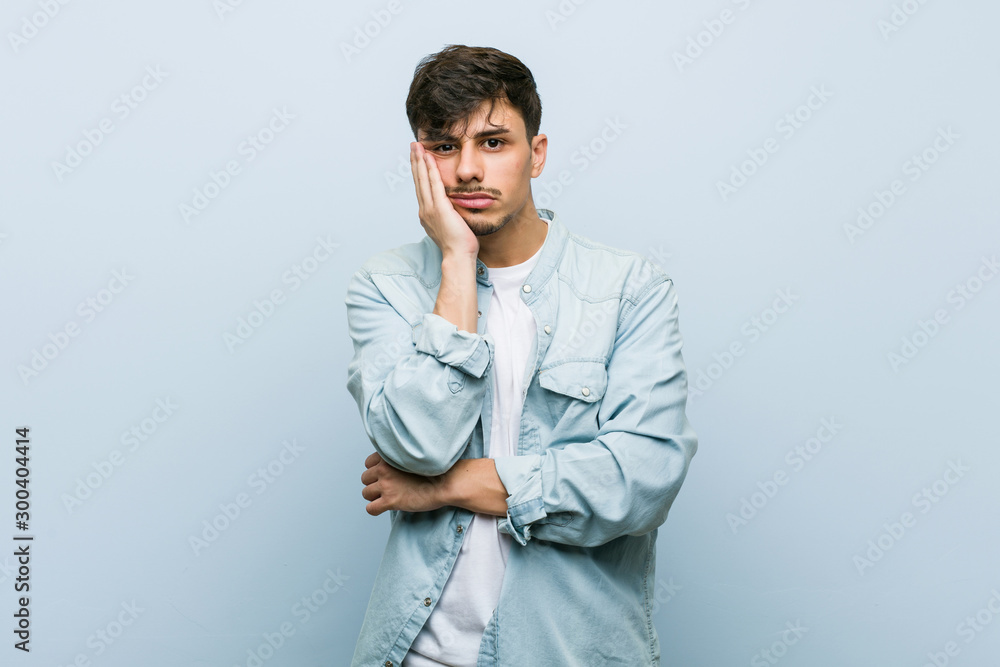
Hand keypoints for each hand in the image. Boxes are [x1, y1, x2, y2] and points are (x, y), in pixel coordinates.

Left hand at [360, 451, 449, 515]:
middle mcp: (384, 468)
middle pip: (365, 478)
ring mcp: (386, 485)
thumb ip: (397, 459)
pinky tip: (386, 507)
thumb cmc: (434, 470)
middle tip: (390, 487)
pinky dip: (376, 509)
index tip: (388, 475)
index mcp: (389, 456)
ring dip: (375, 496)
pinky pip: (370, 508)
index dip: (377, 470)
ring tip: (389, 497)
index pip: (368, 463)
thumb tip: (386, 466)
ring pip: (366, 493)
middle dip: (375, 483)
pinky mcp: (390, 501)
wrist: (445, 483)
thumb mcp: (411, 457)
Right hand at [410, 141, 478, 257]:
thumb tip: (453, 209)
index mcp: (427, 214)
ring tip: (417, 146)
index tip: (418, 158)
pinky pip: (434, 184)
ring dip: (420, 161)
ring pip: (423, 179)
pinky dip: (431, 170)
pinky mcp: (439, 208)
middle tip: (413, 145)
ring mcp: (430, 209)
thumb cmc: (459, 246)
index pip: (422, 187)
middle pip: (418, 180)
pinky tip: (429, 158)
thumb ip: (450, 215)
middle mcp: (425, 210)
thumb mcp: (452, 226)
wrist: (458, 257)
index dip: (419, 171)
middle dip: (415, 161)